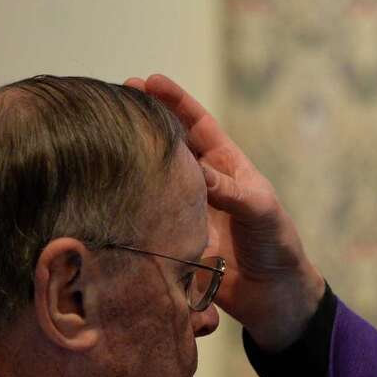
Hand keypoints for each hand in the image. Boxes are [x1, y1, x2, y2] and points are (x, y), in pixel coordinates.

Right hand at [127, 73, 324, 350]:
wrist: (274, 296)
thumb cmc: (275, 244)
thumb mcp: (259, 210)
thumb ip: (229, 190)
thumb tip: (194, 169)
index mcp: (227, 166)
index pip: (197, 124)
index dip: (174, 100)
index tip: (148, 80)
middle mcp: (202, 183)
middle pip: (168, 145)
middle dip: (143, 123)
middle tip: (112, 102)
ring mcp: (185, 210)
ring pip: (154, 178)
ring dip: (132, 162)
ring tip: (100, 141)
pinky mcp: (173, 239)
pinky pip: (148, 217)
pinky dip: (129, 206)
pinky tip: (104, 194)